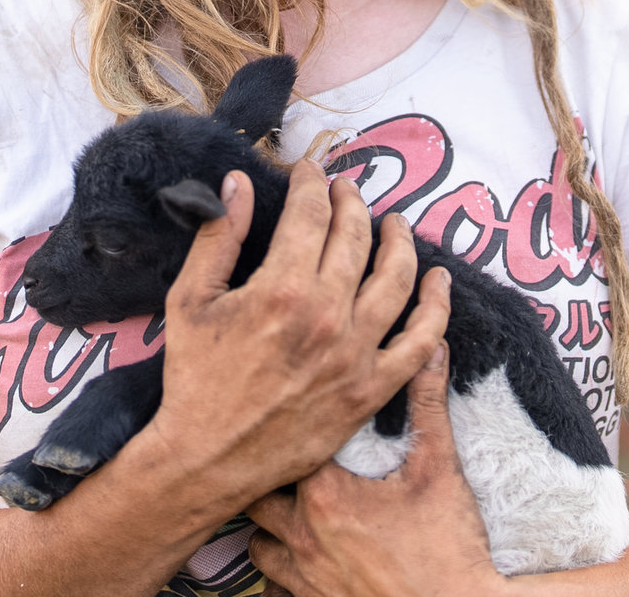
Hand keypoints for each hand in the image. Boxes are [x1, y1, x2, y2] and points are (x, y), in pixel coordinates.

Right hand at [142, 161, 451, 503]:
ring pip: (396, 278)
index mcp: (280, 289)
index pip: (311, 213)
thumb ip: (218, 237)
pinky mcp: (372, 388)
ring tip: (395, 223)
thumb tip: (237, 183)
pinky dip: (436, 308)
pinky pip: (420, 343)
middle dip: (352, 201)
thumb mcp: (191, 299)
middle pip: (356, 237)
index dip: (311, 182)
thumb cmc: (194, 377)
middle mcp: (327, 315)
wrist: (208, 457)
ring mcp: (355, 353)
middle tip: (345, 189)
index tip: (308, 172)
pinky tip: (438, 282)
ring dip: (400, 240)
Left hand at [247, 343, 504, 596]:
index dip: (288, 432)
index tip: (297, 421)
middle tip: (285, 463)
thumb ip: (427, 406)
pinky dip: (279, 576)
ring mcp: (301, 576)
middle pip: (256, 494)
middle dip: (267, 479)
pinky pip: (271, 590)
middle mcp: (301, 535)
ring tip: (292, 515)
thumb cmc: (446, 547)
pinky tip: (301, 563)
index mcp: (325, 494)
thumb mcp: (439, 470)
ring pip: (257, 544)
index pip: (284, 446)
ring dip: (270, 529)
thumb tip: (431, 350)